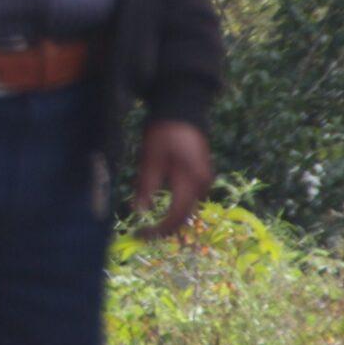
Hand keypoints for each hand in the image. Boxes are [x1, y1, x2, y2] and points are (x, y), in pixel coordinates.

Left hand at [132, 120, 212, 238]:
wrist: (183, 109)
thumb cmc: (163, 132)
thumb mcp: (149, 159)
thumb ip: (145, 187)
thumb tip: (138, 212)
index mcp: (190, 181)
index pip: (177, 217)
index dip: (159, 230)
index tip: (140, 235)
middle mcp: (202, 184)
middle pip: (185, 215)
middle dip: (165, 227)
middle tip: (142, 232)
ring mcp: (205, 179)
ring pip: (188, 207)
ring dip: (171, 217)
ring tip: (149, 223)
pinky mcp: (202, 174)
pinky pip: (190, 197)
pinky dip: (177, 205)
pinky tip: (162, 206)